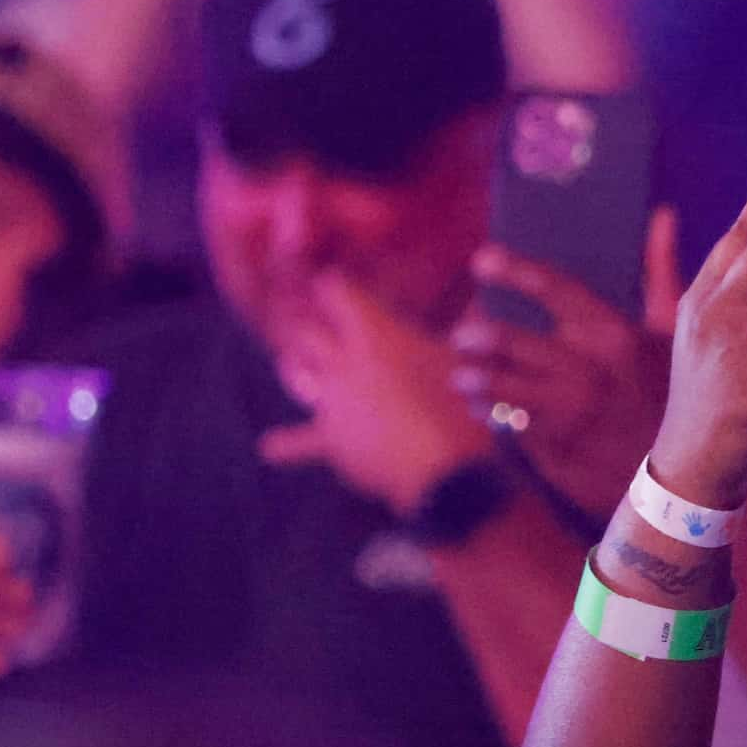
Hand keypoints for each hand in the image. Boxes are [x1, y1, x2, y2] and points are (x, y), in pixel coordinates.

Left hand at [261, 274, 494, 514]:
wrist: (442, 467)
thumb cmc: (462, 404)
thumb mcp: (468, 359)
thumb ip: (469, 327)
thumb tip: (478, 303)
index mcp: (374, 333)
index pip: (338, 293)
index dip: (333, 285)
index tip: (332, 280)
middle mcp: (343, 361)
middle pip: (309, 333)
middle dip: (309, 323)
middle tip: (307, 316)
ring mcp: (332, 402)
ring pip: (298, 375)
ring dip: (295, 366)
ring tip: (288, 361)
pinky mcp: (332, 440)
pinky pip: (303, 443)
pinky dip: (287, 445)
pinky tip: (269, 447)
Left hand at [453, 217, 678, 520]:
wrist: (687, 478)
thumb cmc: (676, 393)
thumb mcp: (675, 334)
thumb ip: (659, 271)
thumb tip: (661, 213)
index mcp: (614, 336)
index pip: (554, 288)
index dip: (513, 270)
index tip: (480, 261)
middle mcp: (586, 373)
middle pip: (506, 342)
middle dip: (473, 336)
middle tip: (461, 336)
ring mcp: (568, 416)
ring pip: (497, 388)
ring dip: (474, 380)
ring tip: (464, 376)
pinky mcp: (555, 453)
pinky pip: (510, 428)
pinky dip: (497, 417)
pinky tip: (492, 410)